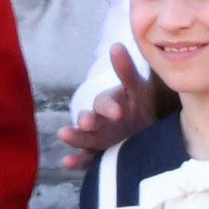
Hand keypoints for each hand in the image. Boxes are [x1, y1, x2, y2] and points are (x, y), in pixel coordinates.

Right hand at [57, 44, 154, 168]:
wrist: (145, 129)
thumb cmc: (139, 106)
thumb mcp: (137, 89)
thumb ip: (126, 71)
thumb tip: (116, 45)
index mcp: (109, 103)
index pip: (105, 103)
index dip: (109, 106)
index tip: (118, 112)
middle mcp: (99, 120)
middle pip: (89, 119)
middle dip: (87, 120)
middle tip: (87, 122)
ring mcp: (96, 139)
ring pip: (83, 138)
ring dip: (74, 136)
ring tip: (64, 135)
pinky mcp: (97, 155)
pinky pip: (86, 159)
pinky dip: (76, 161)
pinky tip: (66, 162)